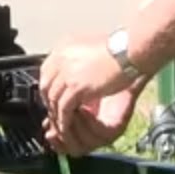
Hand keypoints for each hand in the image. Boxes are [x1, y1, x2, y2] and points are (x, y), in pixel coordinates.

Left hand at [39, 35, 137, 150]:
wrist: (128, 52)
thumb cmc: (118, 49)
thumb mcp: (89, 46)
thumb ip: (77, 58)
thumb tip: (72, 70)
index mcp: (62, 48)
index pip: (46, 71)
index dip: (49, 86)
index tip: (53, 96)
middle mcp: (60, 59)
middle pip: (45, 85)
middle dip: (49, 101)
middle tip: (55, 111)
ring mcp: (66, 74)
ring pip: (53, 99)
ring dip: (56, 113)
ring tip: (62, 122)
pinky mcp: (76, 88)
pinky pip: (64, 109)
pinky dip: (64, 120)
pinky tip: (68, 126)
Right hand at [43, 88, 137, 156]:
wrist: (116, 69)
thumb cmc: (92, 81)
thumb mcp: (70, 96)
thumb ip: (57, 111)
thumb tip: (44, 124)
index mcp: (80, 131)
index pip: (65, 146)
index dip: (56, 140)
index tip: (46, 127)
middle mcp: (94, 137)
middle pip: (75, 149)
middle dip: (63, 135)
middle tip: (56, 121)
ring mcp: (106, 135)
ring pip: (86, 143)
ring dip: (75, 127)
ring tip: (70, 109)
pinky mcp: (117, 128)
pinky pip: (100, 132)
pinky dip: (89, 123)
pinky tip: (83, 109)